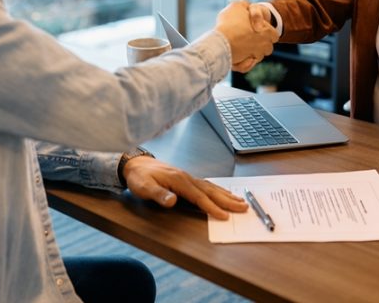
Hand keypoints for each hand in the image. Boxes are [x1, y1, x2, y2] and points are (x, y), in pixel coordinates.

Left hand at [122, 156, 247, 219]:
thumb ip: (158, 195)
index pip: (199, 197)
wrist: (135, 163)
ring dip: (226, 194)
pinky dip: (218, 189)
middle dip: (227, 200)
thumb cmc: (139, 177)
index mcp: (179, 181)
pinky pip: (206, 184)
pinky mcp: (186, 178)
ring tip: (240, 200)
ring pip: (211, 187)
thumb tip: (173, 201)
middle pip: (210, 191)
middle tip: (243, 207)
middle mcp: (186, 177)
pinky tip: (223, 192)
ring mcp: (187, 177)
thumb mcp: (144, 188)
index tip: (224, 215)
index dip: (212, 207)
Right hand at [215, 0, 277, 71]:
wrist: (219, 41)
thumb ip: (244, 5)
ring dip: (251, 54)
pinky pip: (245, 67)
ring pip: (257, 58)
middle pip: (268, 48)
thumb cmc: (229, 23)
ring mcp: (253, 56)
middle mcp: (264, 46)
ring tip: (241, 47)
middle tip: (249, 39)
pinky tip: (238, 57)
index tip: (256, 29)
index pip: (274, 35)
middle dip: (261, 45)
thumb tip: (246, 6)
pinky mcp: (242, 66)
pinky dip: (243, 64)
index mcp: (267, 32)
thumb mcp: (237, 6)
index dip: (267, 32)